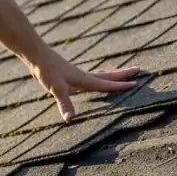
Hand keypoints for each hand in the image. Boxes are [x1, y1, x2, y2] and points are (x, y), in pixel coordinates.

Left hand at [25, 50, 141, 121]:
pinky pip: (92, 75)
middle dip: (124, 74)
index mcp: (85, 80)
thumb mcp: (56, 89)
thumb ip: (64, 103)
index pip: (107, 84)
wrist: (37, 56)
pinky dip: (101, 75)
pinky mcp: (72, 74)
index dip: (121, 86)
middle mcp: (85, 75)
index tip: (136, 83)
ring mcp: (79, 74)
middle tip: (139, 69)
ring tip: (124, 73)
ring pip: (102, 74)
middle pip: (109, 75)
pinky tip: (97, 78)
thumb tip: (70, 119)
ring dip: (114, 74)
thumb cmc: (47, 71)